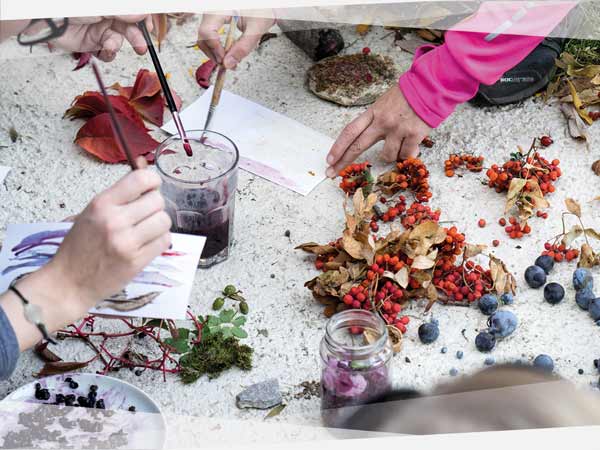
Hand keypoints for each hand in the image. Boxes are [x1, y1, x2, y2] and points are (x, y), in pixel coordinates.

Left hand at [47, 15, 152, 60]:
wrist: (49, 20)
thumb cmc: (71, 7)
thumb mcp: (104, 7)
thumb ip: (125, 11)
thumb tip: (143, 14)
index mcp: (111, 5)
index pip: (133, 12)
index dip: (143, 19)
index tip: (148, 27)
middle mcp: (107, 15)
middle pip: (129, 27)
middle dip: (136, 38)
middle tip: (141, 47)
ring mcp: (100, 29)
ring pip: (119, 41)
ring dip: (117, 45)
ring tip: (110, 45)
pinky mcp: (92, 44)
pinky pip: (107, 52)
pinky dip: (108, 54)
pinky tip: (104, 50)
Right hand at [47, 157, 170, 309]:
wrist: (69, 282)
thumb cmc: (80, 246)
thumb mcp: (91, 213)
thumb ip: (119, 194)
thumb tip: (145, 166)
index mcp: (102, 204)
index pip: (141, 179)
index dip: (152, 181)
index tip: (151, 187)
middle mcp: (115, 221)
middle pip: (157, 200)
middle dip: (155, 206)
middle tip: (145, 214)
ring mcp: (127, 242)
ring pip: (164, 221)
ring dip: (159, 224)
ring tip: (146, 230)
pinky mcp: (137, 261)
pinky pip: (165, 241)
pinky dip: (160, 240)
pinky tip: (148, 243)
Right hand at [197, 12, 275, 69]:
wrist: (264, 6)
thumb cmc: (261, 10)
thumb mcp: (255, 29)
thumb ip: (243, 47)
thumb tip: (228, 63)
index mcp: (221, 8)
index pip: (207, 31)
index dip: (215, 48)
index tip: (224, 60)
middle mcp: (213, 11)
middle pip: (203, 36)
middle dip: (213, 53)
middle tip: (226, 64)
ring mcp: (212, 16)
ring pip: (204, 38)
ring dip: (214, 53)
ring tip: (229, 61)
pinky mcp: (215, 21)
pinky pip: (210, 36)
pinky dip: (217, 48)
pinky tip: (228, 54)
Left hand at [326, 86, 431, 177]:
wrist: (430, 86)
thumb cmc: (408, 96)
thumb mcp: (385, 103)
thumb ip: (375, 120)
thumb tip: (368, 140)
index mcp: (373, 112)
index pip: (350, 131)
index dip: (338, 146)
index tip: (329, 159)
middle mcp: (382, 121)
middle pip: (358, 146)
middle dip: (343, 162)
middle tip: (332, 173)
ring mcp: (398, 129)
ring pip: (387, 156)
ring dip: (391, 156)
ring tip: (400, 143)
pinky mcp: (414, 135)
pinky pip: (406, 155)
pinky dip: (408, 154)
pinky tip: (412, 145)